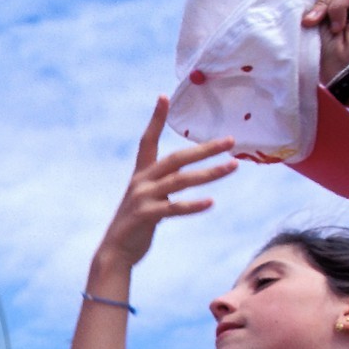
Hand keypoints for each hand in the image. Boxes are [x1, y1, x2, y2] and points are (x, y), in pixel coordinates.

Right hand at [95, 97, 236, 269]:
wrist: (115, 251)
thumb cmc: (135, 224)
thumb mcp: (147, 199)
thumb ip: (164, 185)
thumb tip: (187, 176)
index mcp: (141, 174)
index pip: (147, 140)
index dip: (155, 119)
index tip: (163, 97)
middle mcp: (141, 181)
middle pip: (176, 158)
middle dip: (204, 149)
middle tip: (230, 141)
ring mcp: (142, 198)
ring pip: (181, 181)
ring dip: (210, 173)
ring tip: (233, 167)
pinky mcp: (146, 216)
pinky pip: (173, 208)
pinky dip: (193, 205)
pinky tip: (211, 202)